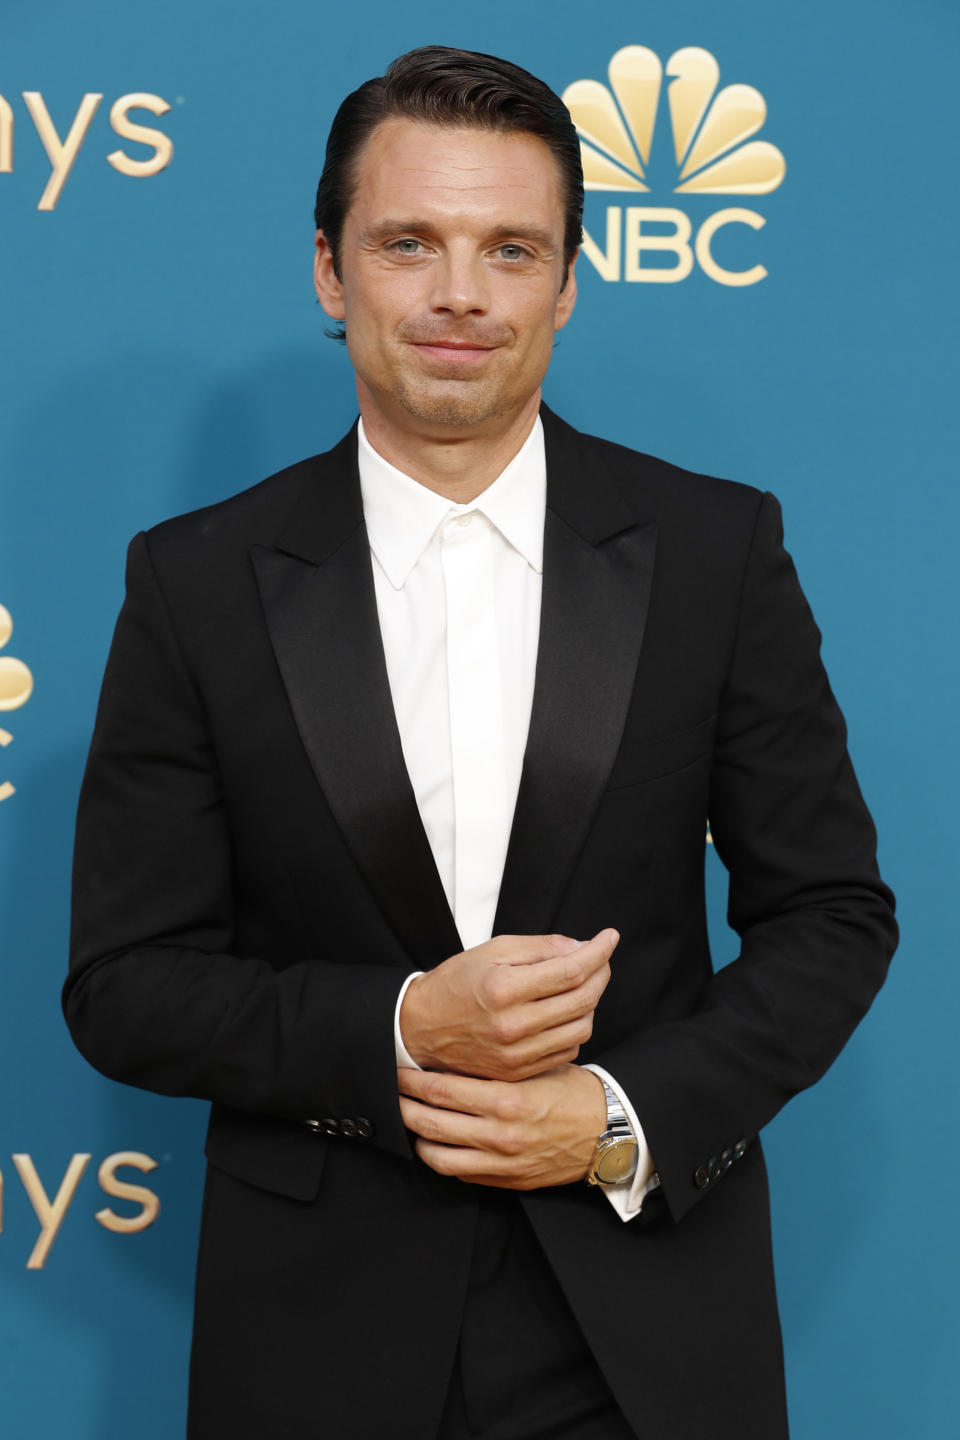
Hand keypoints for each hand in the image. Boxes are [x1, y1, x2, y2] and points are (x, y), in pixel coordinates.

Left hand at [398, 1064, 606, 1189]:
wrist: (608, 1132)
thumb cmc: (574, 1092)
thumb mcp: (536, 1068)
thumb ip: (497, 1067)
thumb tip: (454, 1056)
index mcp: (506, 1098)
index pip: (440, 1088)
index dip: (411, 1078)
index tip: (398, 1068)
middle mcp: (499, 1133)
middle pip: (429, 1122)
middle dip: (403, 1105)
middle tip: (392, 1091)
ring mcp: (500, 1162)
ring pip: (437, 1155)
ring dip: (416, 1136)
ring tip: (409, 1119)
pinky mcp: (506, 1181)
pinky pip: (459, 1174)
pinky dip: (441, 1158)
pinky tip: (436, 1143)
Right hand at [399, 931, 617, 1080]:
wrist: (420, 1028)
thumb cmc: (455, 983)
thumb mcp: (491, 951)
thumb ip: (539, 948)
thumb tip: (580, 947)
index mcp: (504, 989)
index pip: (570, 970)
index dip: (598, 951)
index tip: (609, 937)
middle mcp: (513, 1026)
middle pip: (583, 999)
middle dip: (601, 973)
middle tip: (600, 958)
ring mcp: (517, 1054)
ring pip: (581, 1027)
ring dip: (591, 1002)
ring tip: (581, 984)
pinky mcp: (519, 1072)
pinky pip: (567, 1049)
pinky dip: (575, 1027)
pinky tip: (565, 1011)